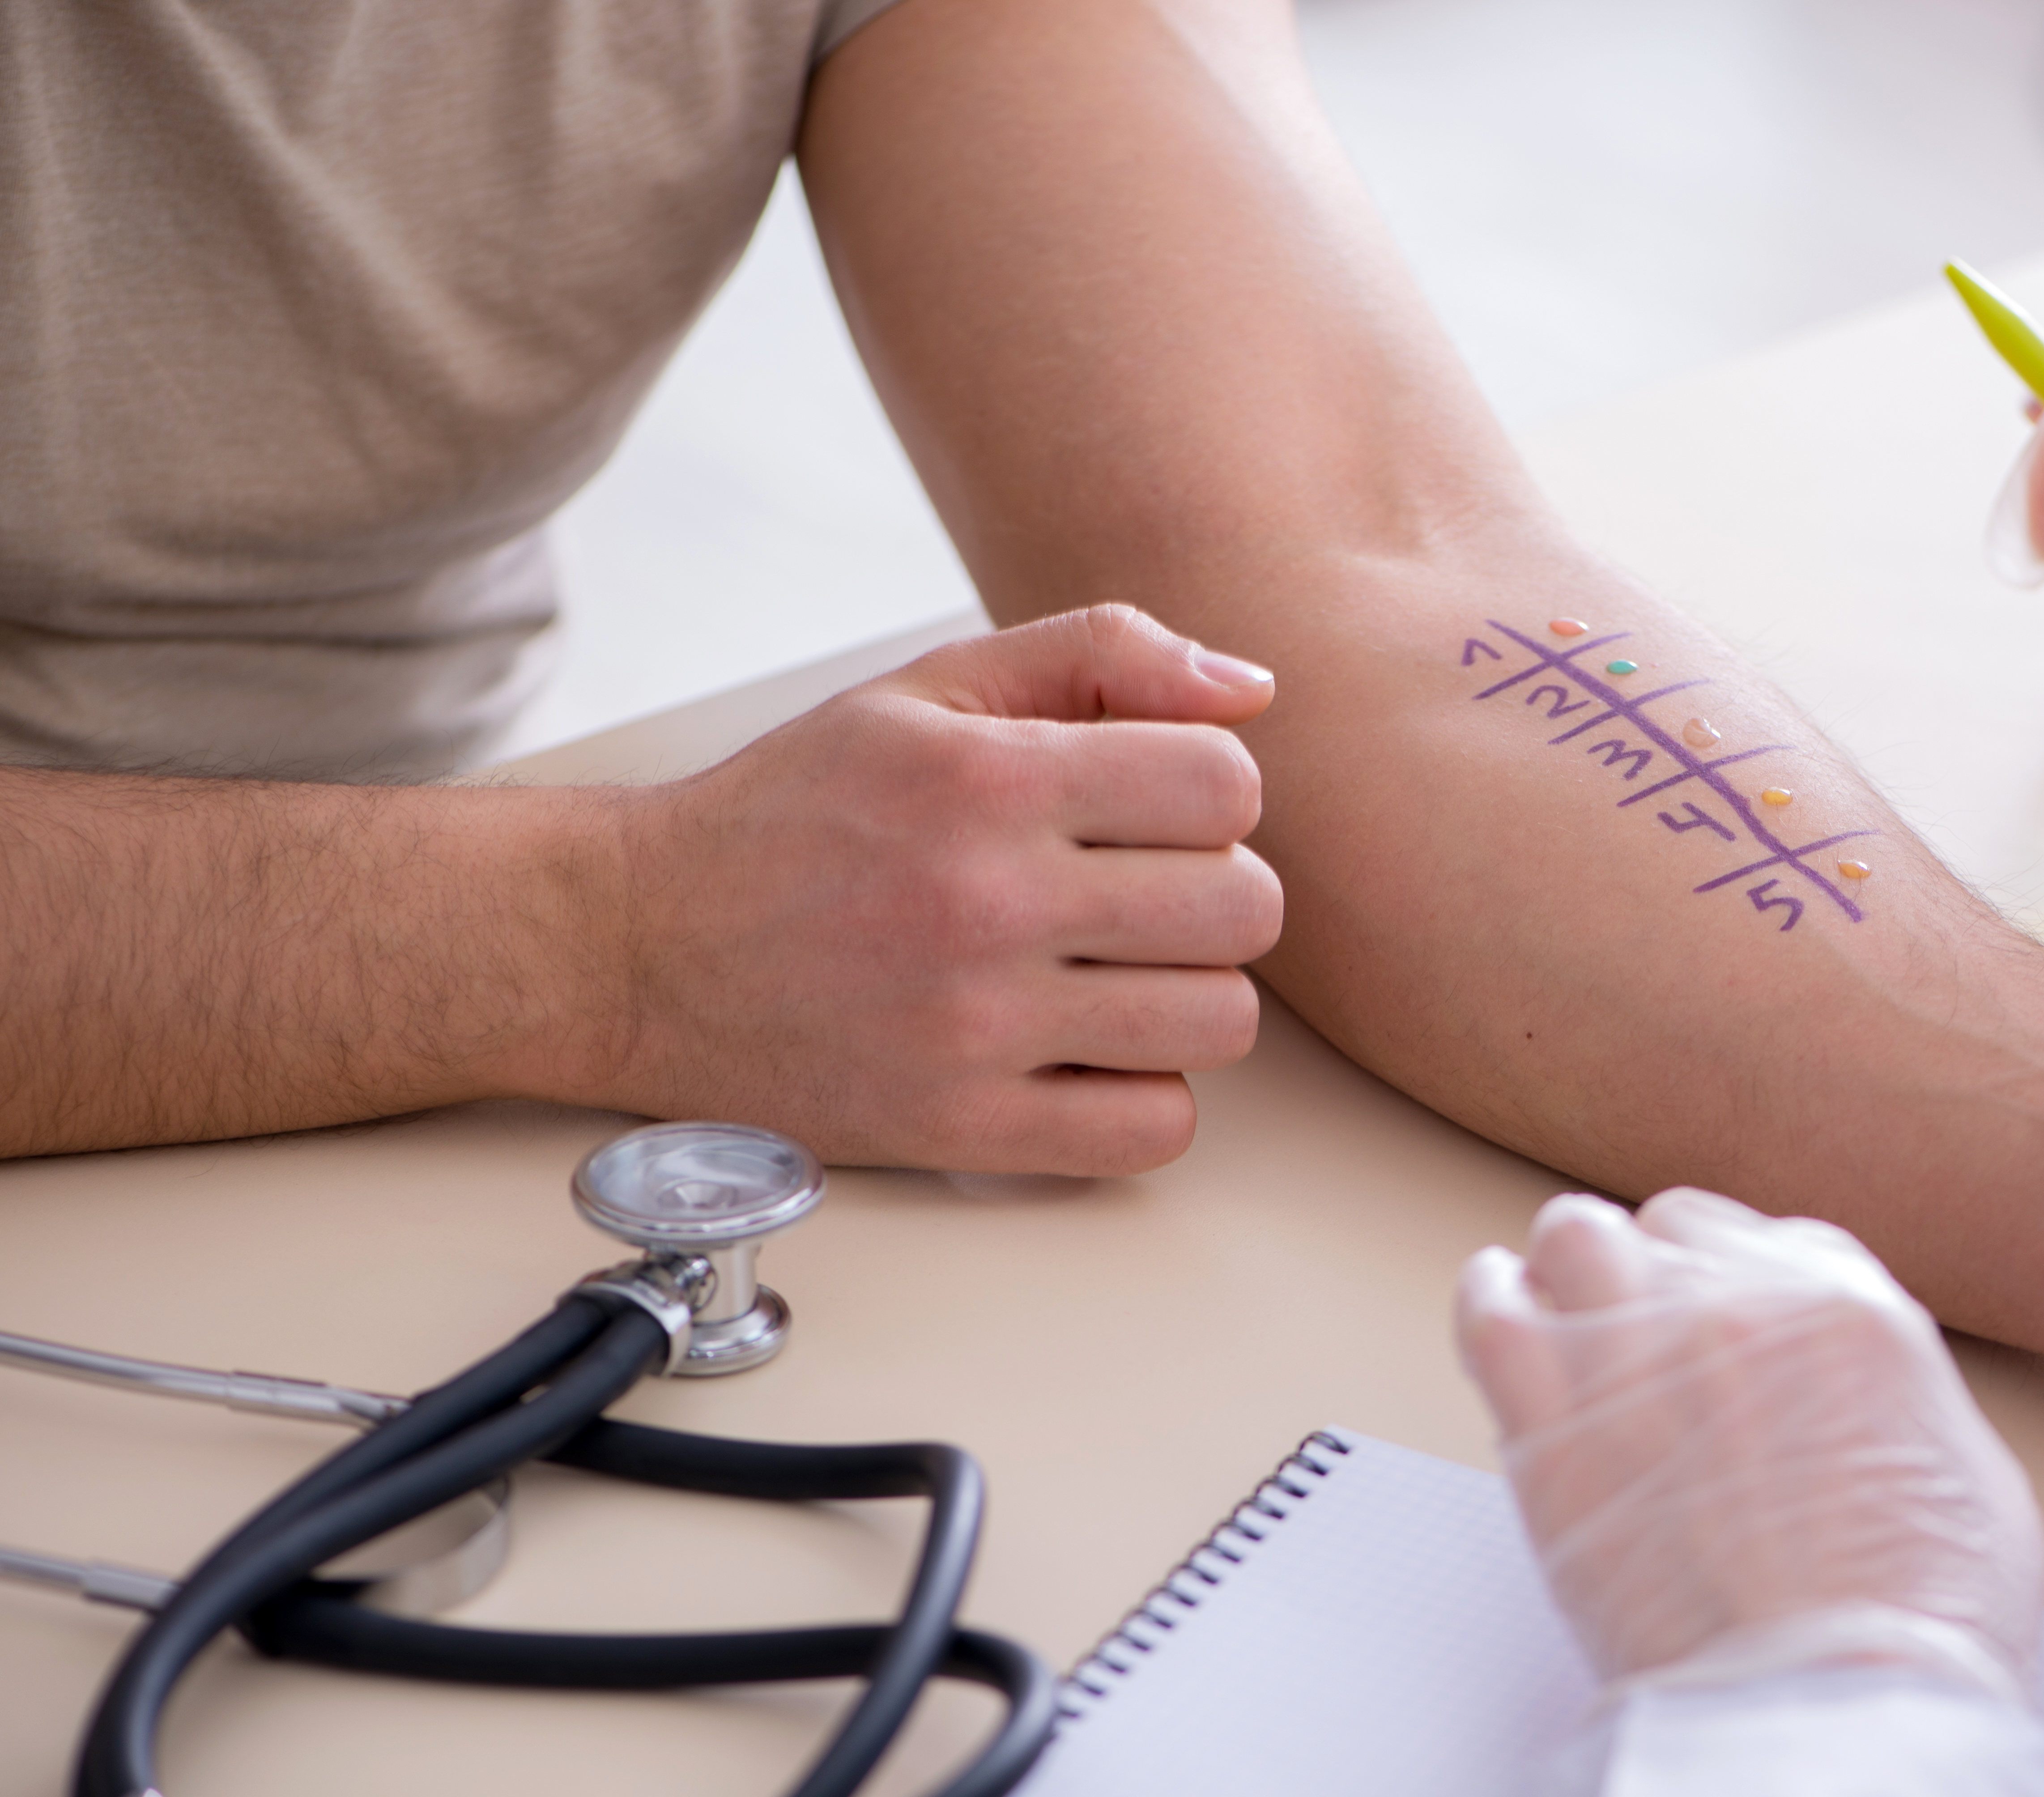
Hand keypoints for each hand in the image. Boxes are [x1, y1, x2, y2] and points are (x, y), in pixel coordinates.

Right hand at [583, 605, 1283, 1172]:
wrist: (635, 945)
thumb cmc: (797, 810)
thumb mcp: (931, 689)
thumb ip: (1099, 654)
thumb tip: (1251, 690)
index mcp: (990, 778)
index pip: (1225, 784)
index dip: (1212, 794)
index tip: (1155, 813)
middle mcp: (988, 901)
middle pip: (1244, 908)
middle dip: (1215, 895)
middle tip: (1144, 898)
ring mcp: (976, 1027)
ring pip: (1219, 1024)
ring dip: (1190, 999)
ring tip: (1116, 977)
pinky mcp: (959, 1128)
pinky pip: (1152, 1132)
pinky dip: (1143, 1099)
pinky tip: (1086, 1056)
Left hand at [1457, 1190, 2043, 1699]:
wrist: (1835, 1700)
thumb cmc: (1914, 1619)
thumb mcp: (1965, 1472)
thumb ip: (1894, 1393)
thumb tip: (1846, 1391)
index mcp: (1843, 1306)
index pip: (1754, 1234)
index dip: (1723, 1275)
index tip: (1711, 1314)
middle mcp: (1733, 1304)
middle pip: (1661, 1226)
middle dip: (1650, 1270)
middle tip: (1642, 1330)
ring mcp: (1634, 1353)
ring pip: (1572, 1238)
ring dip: (1572, 1271)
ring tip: (1567, 1316)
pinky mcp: (1549, 1424)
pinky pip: (1491, 1309)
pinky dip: (1492, 1301)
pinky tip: (1502, 1318)